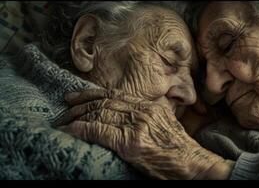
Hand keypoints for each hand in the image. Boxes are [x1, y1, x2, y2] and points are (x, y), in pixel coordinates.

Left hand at [53, 89, 233, 179]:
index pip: (116, 94)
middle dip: (82, 103)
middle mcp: (142, 112)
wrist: (193, 165)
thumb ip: (150, 114)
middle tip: (66, 105)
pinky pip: (100, 131)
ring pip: (100, 113)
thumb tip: (133, 111)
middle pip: (105, 102)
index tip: (79, 95)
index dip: (94, 93)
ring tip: (64, 119)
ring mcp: (136, 126)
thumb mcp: (167, 123)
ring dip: (78, 116)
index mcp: (150, 106)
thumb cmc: (180, 149)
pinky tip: (72, 129)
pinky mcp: (130, 143)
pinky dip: (83, 128)